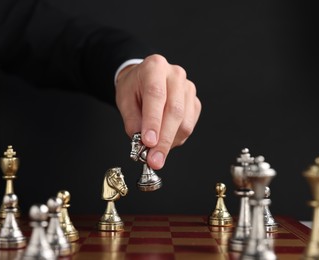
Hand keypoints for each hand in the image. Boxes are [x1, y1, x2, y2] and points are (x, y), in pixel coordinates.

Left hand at [115, 54, 201, 169]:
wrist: (144, 78)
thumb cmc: (134, 88)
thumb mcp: (124, 100)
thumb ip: (132, 121)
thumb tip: (143, 143)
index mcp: (155, 67)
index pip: (156, 95)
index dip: (153, 121)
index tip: (148, 143)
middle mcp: (175, 75)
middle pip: (174, 110)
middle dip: (164, 140)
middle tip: (154, 160)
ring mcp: (188, 88)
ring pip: (185, 121)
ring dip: (170, 142)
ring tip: (155, 153)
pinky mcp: (195, 102)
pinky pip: (189, 125)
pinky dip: (176, 139)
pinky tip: (164, 141)